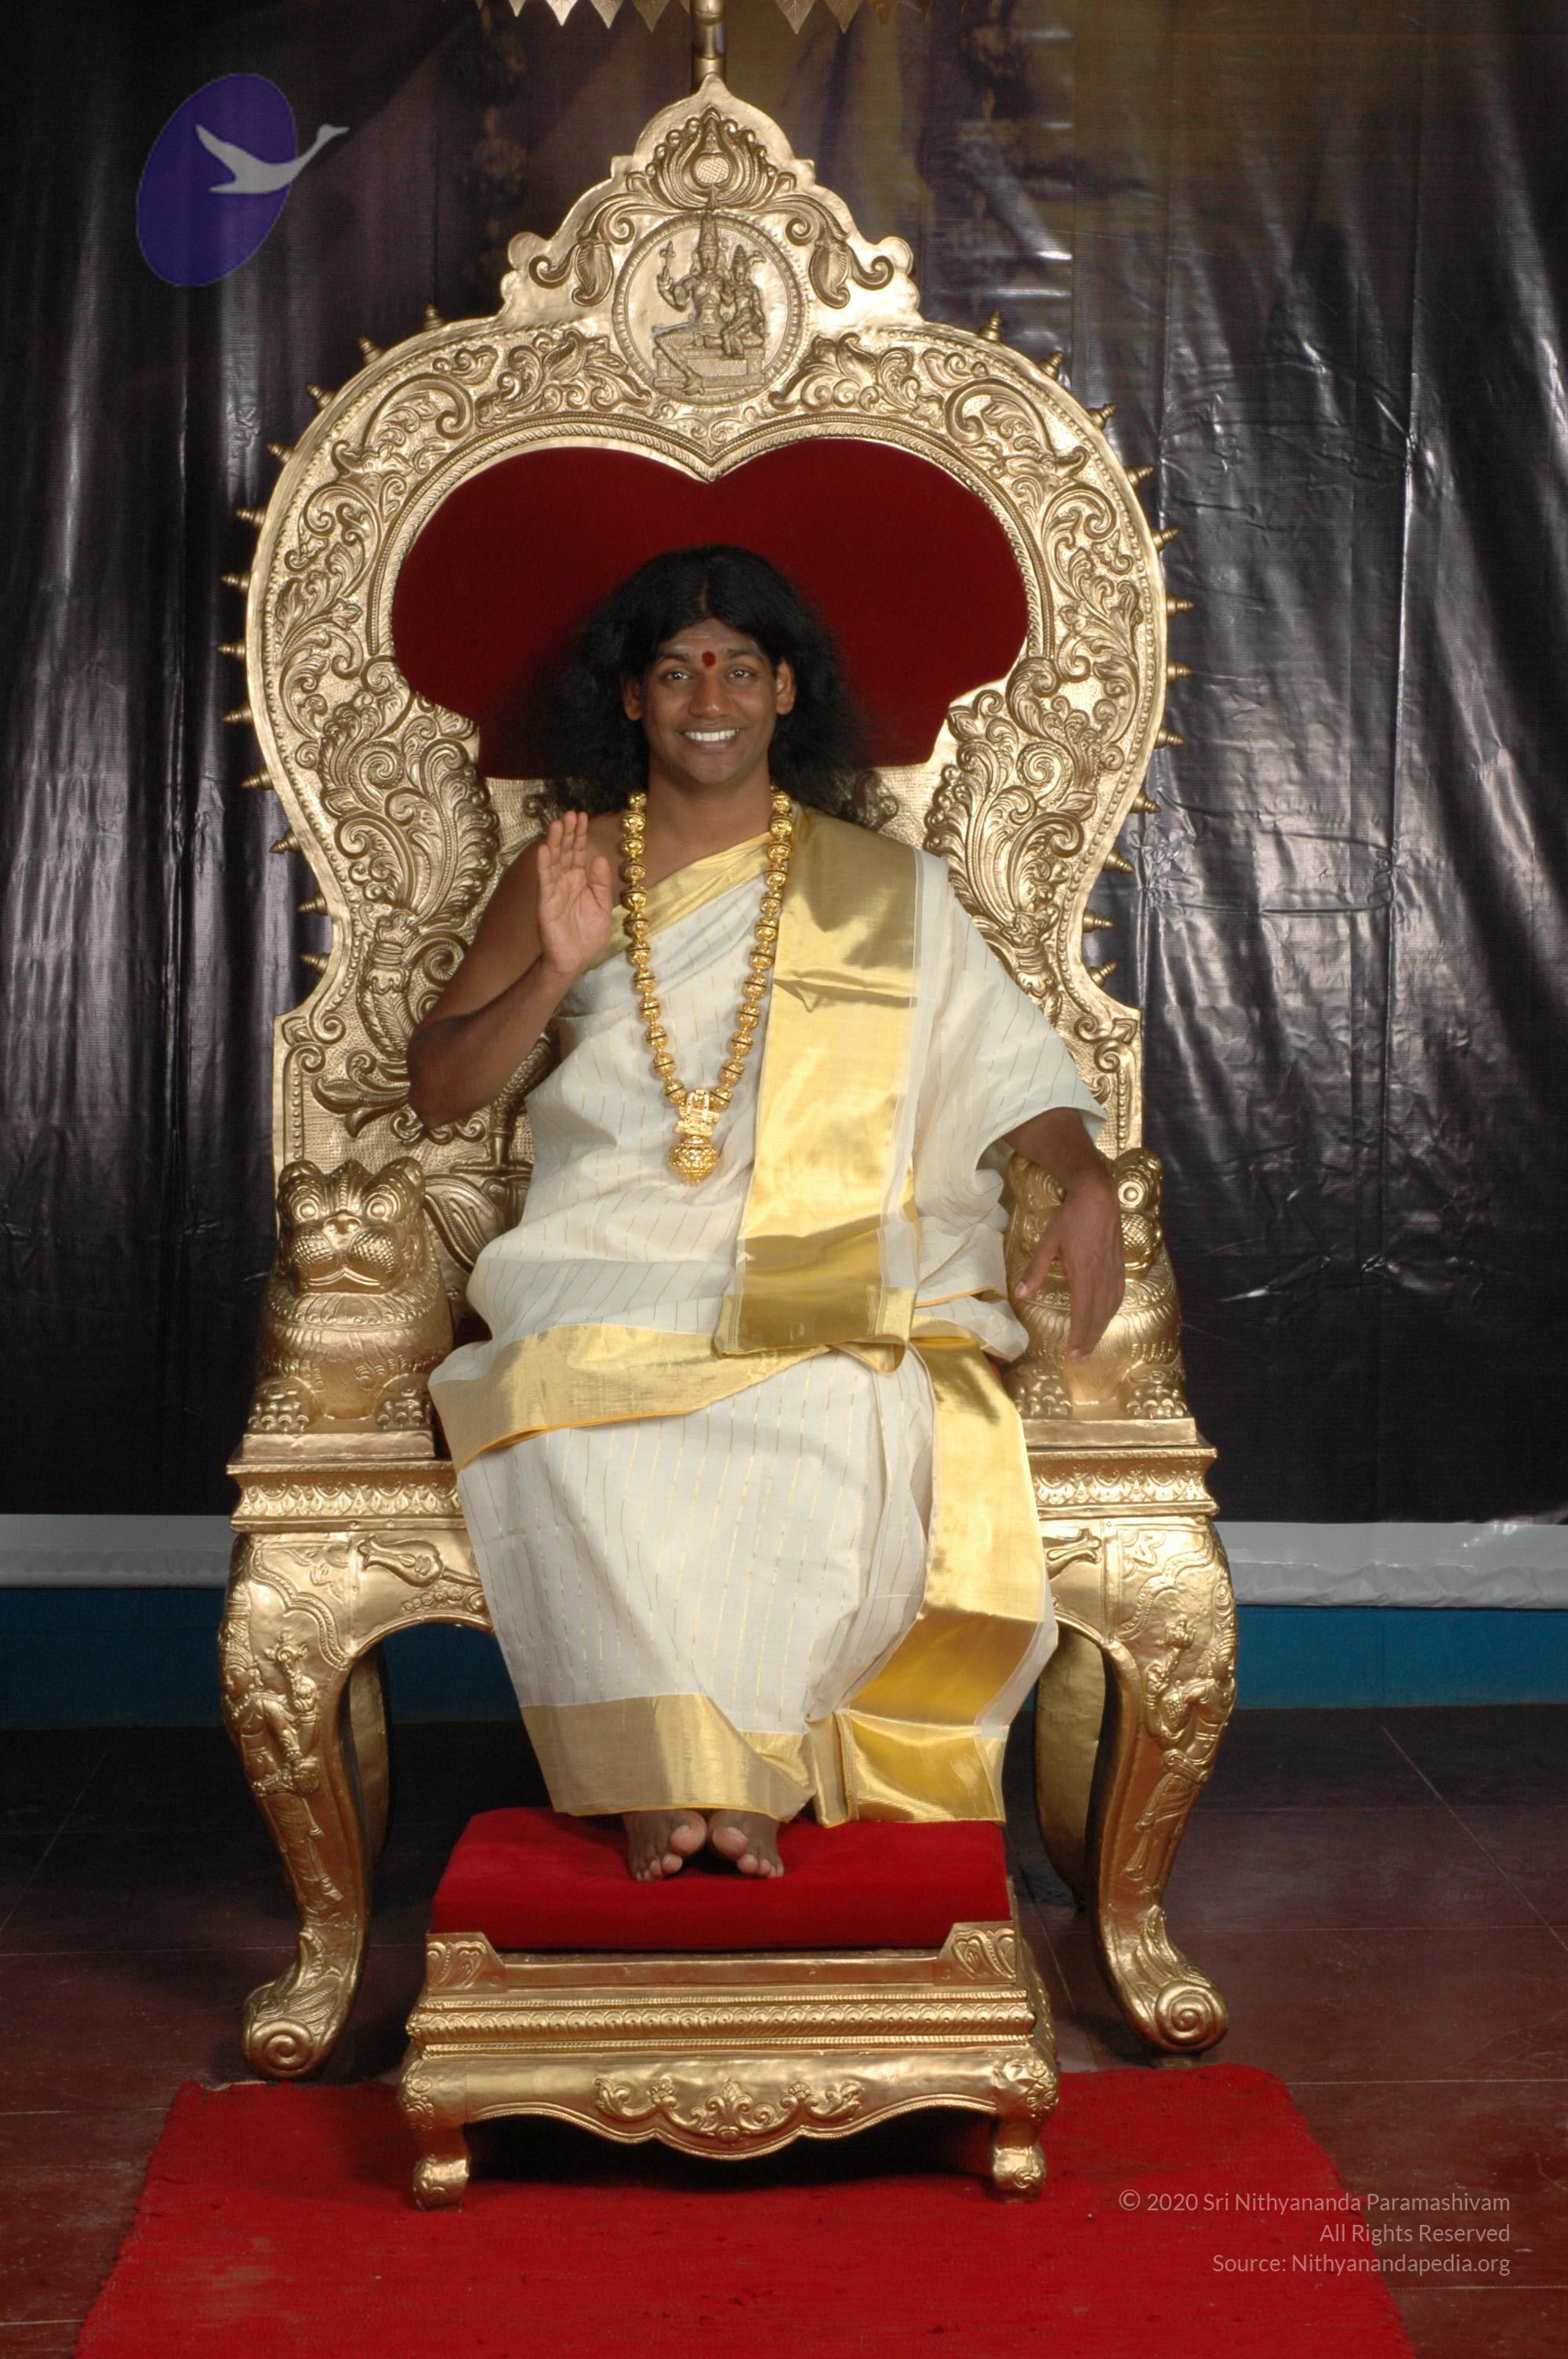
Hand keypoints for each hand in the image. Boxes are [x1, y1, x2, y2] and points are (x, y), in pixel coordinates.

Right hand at [537, 812, 613, 984]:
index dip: (579, 835)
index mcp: (579, 881)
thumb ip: (601, 883)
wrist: (574, 960)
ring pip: (553, 862)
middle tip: (569, 813)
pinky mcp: (546, 902)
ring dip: (554, 843)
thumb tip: (599, 857)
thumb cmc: (587, 936)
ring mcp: (554, 891)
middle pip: (565, 852)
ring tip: (556, 824)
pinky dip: (544, 865)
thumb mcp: (602, 906)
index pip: (578, 853)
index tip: (581, 816)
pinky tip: (544, 850)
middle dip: (567, 833)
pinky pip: (544, 881)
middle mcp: (565, 882)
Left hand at [1014, 1165, 1125, 1358]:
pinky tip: (1107, 1315)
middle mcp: (1101, 1276)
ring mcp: (1113, 1271)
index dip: (1079, 1335)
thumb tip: (1020, 1292)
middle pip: (1098, 1315)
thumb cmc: (1070, 1219)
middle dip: (1090, 1338)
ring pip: (1109, 1307)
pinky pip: (1118, 1294)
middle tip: (1082, 1357)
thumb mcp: (1047, 1243)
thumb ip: (1035, 1270)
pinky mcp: (1119, 1264)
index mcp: (1084, 1273)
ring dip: (1101, 1327)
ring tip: (1092, 1343)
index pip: (1082, 1312)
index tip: (1073, 1353)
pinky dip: (1112, 1310)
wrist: (1098, 1197)